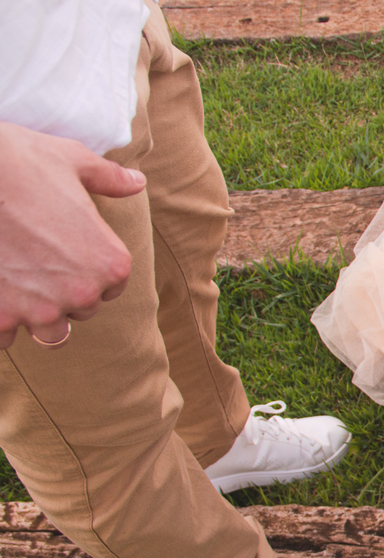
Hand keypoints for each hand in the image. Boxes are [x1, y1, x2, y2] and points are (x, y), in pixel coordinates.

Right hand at [0, 122, 146, 348]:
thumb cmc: (20, 162)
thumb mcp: (72, 161)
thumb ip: (109, 179)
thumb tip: (137, 182)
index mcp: (110, 264)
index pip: (110, 286)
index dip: (87, 269)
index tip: (64, 251)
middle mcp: (82, 294)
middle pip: (81, 309)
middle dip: (62, 292)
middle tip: (36, 262)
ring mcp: (39, 310)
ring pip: (48, 331)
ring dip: (35, 315)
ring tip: (17, 284)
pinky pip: (5, 337)